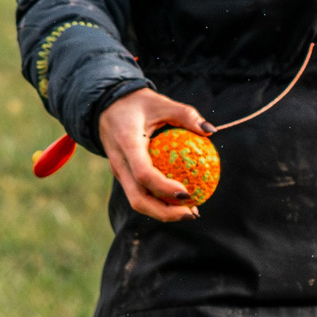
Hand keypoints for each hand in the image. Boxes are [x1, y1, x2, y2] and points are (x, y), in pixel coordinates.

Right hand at [98, 87, 212, 222]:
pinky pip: (139, 193)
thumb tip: (210, 130)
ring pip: (137, 200)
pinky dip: (158, 201)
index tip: (187, 193)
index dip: (164, 188)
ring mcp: (118, 171)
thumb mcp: (162, 102)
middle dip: (165, 213)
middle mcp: (119, 162)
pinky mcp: (121, 174)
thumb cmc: (136, 103)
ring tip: (190, 212)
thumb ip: (186, 114)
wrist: (105, 104)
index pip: (143, 173)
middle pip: (138, 199)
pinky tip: (179, 200)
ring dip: (162, 212)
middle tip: (192, 213)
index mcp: (127, 143)